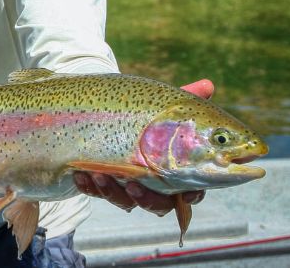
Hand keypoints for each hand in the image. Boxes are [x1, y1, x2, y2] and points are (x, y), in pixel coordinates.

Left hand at [72, 78, 213, 213]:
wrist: (100, 108)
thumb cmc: (141, 109)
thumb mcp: (160, 104)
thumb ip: (185, 98)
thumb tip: (208, 84)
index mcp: (174, 168)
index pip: (190, 191)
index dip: (190, 196)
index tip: (186, 194)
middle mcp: (152, 182)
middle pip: (158, 204)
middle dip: (147, 199)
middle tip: (133, 184)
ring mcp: (125, 184)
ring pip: (124, 201)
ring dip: (112, 191)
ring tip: (99, 174)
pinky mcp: (100, 182)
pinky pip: (95, 192)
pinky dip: (89, 186)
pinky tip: (81, 175)